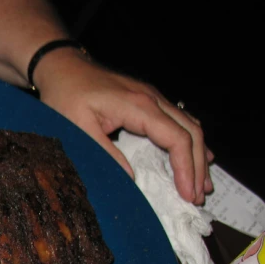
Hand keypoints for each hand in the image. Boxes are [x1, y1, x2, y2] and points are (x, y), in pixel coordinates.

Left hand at [33, 49, 212, 203]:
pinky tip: (195, 156)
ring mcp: (153, 97)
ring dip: (198, 154)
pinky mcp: (148, 99)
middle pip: (190, 132)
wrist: (63, 67)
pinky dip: (189, 140)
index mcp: (139, 107)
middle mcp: (153, 99)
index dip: (185, 168)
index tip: (187, 194)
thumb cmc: (66, 96)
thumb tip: (131, 178)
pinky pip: (178, 120)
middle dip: (197, 167)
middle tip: (197, 196)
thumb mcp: (79, 127)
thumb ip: (105, 152)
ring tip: (201, 184)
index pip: (176, 139)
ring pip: (189, 125)